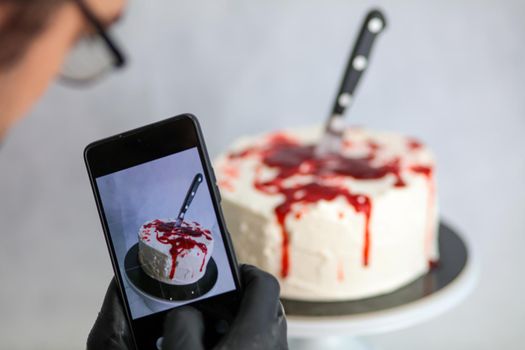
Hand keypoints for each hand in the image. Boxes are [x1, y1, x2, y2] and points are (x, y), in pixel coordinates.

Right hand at [87, 265, 287, 348]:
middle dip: (238, 300)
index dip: (244, 271)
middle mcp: (273, 345)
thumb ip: (183, 324)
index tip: (224, 273)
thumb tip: (188, 312)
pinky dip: (242, 345)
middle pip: (265, 306)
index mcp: (255, 334)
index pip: (263, 284)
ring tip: (208, 335)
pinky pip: (260, 349)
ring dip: (239, 325)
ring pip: (263, 330)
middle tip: (210, 306)